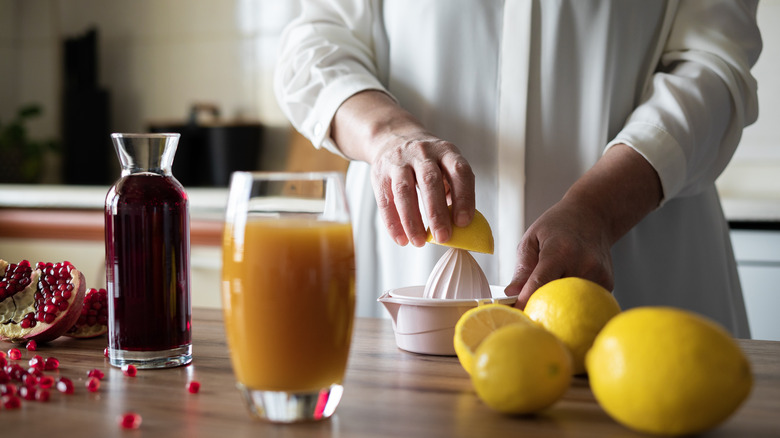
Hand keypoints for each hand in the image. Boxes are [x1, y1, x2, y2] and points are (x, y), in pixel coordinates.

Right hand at [332, 91, 474, 245]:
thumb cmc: (427, 161)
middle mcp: (423, 153)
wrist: (393, 138)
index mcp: (446, 152)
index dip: (464, 197)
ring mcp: (399, 161)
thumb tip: (458, 227)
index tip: (463, 222)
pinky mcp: (380, 173)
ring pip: (405, 191)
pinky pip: (386, 201)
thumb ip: (452, 190)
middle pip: (430, 182)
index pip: (459, 172)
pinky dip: (393, 223)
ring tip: (419, 242)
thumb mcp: (445, 165)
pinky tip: (401, 239)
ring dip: (412, 221)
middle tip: (443, 237)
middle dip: (437, 213)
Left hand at [505, 143, 662, 307]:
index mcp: (560, 251)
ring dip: (559, 300)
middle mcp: (582, 264)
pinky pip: (584, 299)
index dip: (526, 301)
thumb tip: (511, 294)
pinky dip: (573, 297)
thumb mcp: (532, 239)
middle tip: (530, 303)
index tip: (516, 314)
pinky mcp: (608, 283)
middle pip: (556, 297)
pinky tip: (569, 282)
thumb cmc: (558, 225)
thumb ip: (522, 268)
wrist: (593, 215)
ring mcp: (598, 275)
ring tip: (554, 285)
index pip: (540, 284)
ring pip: (571, 301)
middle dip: (542, 303)